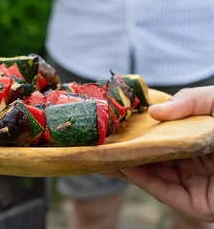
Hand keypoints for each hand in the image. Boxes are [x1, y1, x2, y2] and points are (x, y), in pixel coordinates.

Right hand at [105, 86, 213, 222]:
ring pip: (154, 172)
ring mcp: (197, 185)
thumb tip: (155, 111)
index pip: (166, 133)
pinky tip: (122, 162)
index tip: (118, 117)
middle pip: (155, 154)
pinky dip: (139, 178)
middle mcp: (198, 162)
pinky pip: (162, 190)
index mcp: (204, 140)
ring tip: (103, 146)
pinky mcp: (196, 205)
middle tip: (102, 133)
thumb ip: (193, 101)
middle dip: (129, 144)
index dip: (142, 126)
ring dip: (127, 161)